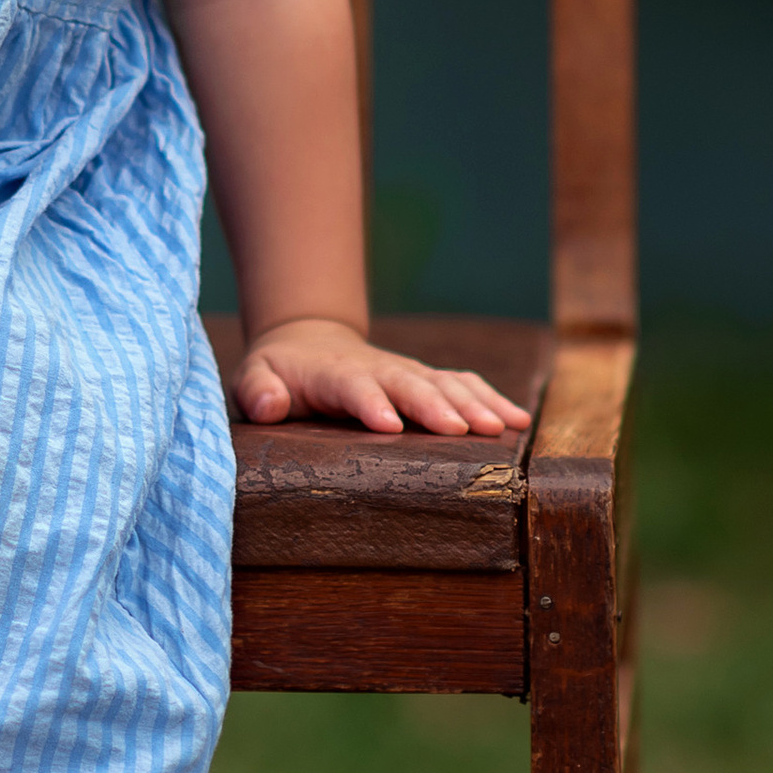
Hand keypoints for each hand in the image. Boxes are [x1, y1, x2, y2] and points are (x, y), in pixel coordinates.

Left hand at [233, 316, 531, 437]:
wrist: (307, 343)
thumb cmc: (279, 373)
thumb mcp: (254, 377)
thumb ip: (257, 390)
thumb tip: (268, 404)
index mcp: (333, 373)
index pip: (352, 385)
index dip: (371, 403)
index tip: (392, 425)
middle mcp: (377, 369)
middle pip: (408, 384)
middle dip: (436, 405)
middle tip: (462, 430)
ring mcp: (405, 372)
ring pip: (444, 383)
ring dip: (474, 403)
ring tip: (503, 427)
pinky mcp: (425, 380)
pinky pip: (463, 384)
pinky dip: (491, 398)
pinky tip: (518, 421)